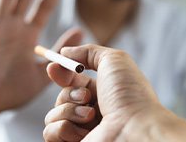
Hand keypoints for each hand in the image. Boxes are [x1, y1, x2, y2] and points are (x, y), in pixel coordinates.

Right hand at [43, 44, 160, 141]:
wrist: (135, 128)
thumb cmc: (128, 94)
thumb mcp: (112, 60)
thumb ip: (87, 51)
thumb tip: (65, 52)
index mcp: (101, 92)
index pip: (73, 81)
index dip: (61, 73)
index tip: (53, 67)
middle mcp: (91, 111)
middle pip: (61, 96)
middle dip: (70, 93)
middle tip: (86, 96)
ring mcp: (81, 129)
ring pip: (53, 114)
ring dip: (68, 110)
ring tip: (90, 115)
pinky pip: (50, 133)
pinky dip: (63, 129)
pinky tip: (82, 133)